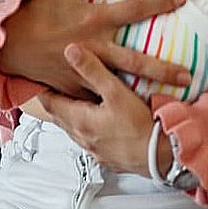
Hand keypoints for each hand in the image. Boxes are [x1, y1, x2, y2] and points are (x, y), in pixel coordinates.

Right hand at [0, 0, 191, 96]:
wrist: (8, 40)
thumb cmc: (36, 9)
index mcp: (94, 18)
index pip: (135, 8)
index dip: (160, 2)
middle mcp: (94, 46)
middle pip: (136, 61)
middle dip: (164, 68)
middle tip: (188, 75)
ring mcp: (85, 69)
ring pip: (121, 83)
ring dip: (146, 90)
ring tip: (168, 99)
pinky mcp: (74, 85)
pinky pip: (97, 93)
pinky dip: (113, 99)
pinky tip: (131, 108)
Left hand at [36, 42, 162, 176]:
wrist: (164, 156)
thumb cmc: (141, 126)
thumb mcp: (115, 92)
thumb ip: (92, 70)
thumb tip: (70, 50)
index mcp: (79, 121)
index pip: (49, 103)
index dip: (44, 89)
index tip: (43, 77)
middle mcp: (82, 138)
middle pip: (59, 117)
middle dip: (57, 101)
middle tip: (57, 86)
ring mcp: (95, 151)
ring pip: (74, 130)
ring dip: (73, 116)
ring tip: (77, 101)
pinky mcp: (108, 158)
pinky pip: (90, 141)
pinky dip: (88, 129)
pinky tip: (101, 123)